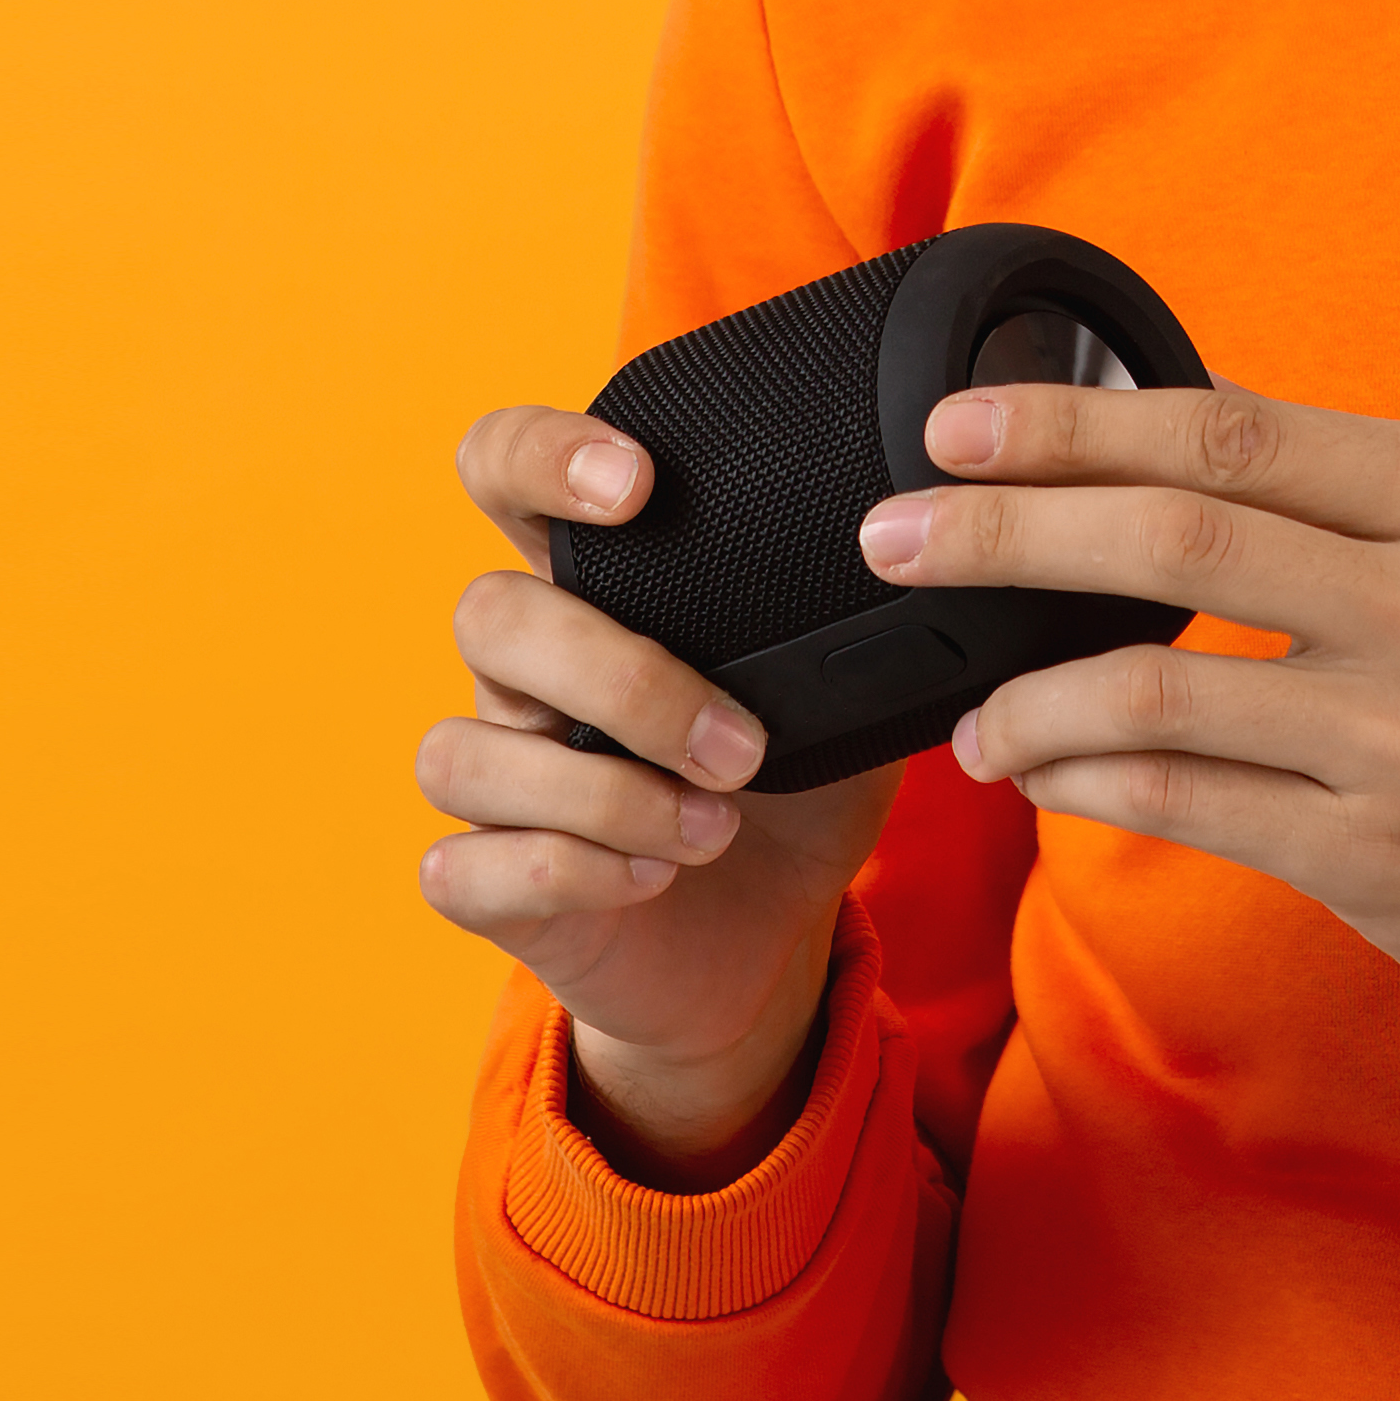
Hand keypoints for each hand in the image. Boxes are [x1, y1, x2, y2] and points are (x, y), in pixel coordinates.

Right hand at [417, 406, 903, 1184]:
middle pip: (488, 615)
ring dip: (604, 793)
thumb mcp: (842, 698)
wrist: (763, 946)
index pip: (505, 470)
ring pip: (461, 751)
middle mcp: (523, 672)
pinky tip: (653, 875)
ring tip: (716, 828)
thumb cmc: (792, 794)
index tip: (637, 483)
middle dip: (623, 678)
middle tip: (743, 747)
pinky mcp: (489, 881)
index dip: (542, 455)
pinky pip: (462, 865)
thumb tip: (938, 553)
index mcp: (596, 591)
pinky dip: (567, 869)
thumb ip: (858, 625)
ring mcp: (496, 775)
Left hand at [860, 381, 1399, 1082]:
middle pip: (1172, 532)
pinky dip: (1095, 783)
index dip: (1075, 419)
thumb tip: (1150, 455)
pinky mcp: (1383, 853)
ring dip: (1026, 698)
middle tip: (896, 535)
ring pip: (1155, 685)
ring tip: (973, 717)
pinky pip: (1190, 804)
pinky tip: (1052, 778)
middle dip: (1003, 527)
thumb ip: (1347, 504)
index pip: (1230, 430)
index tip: (959, 422)